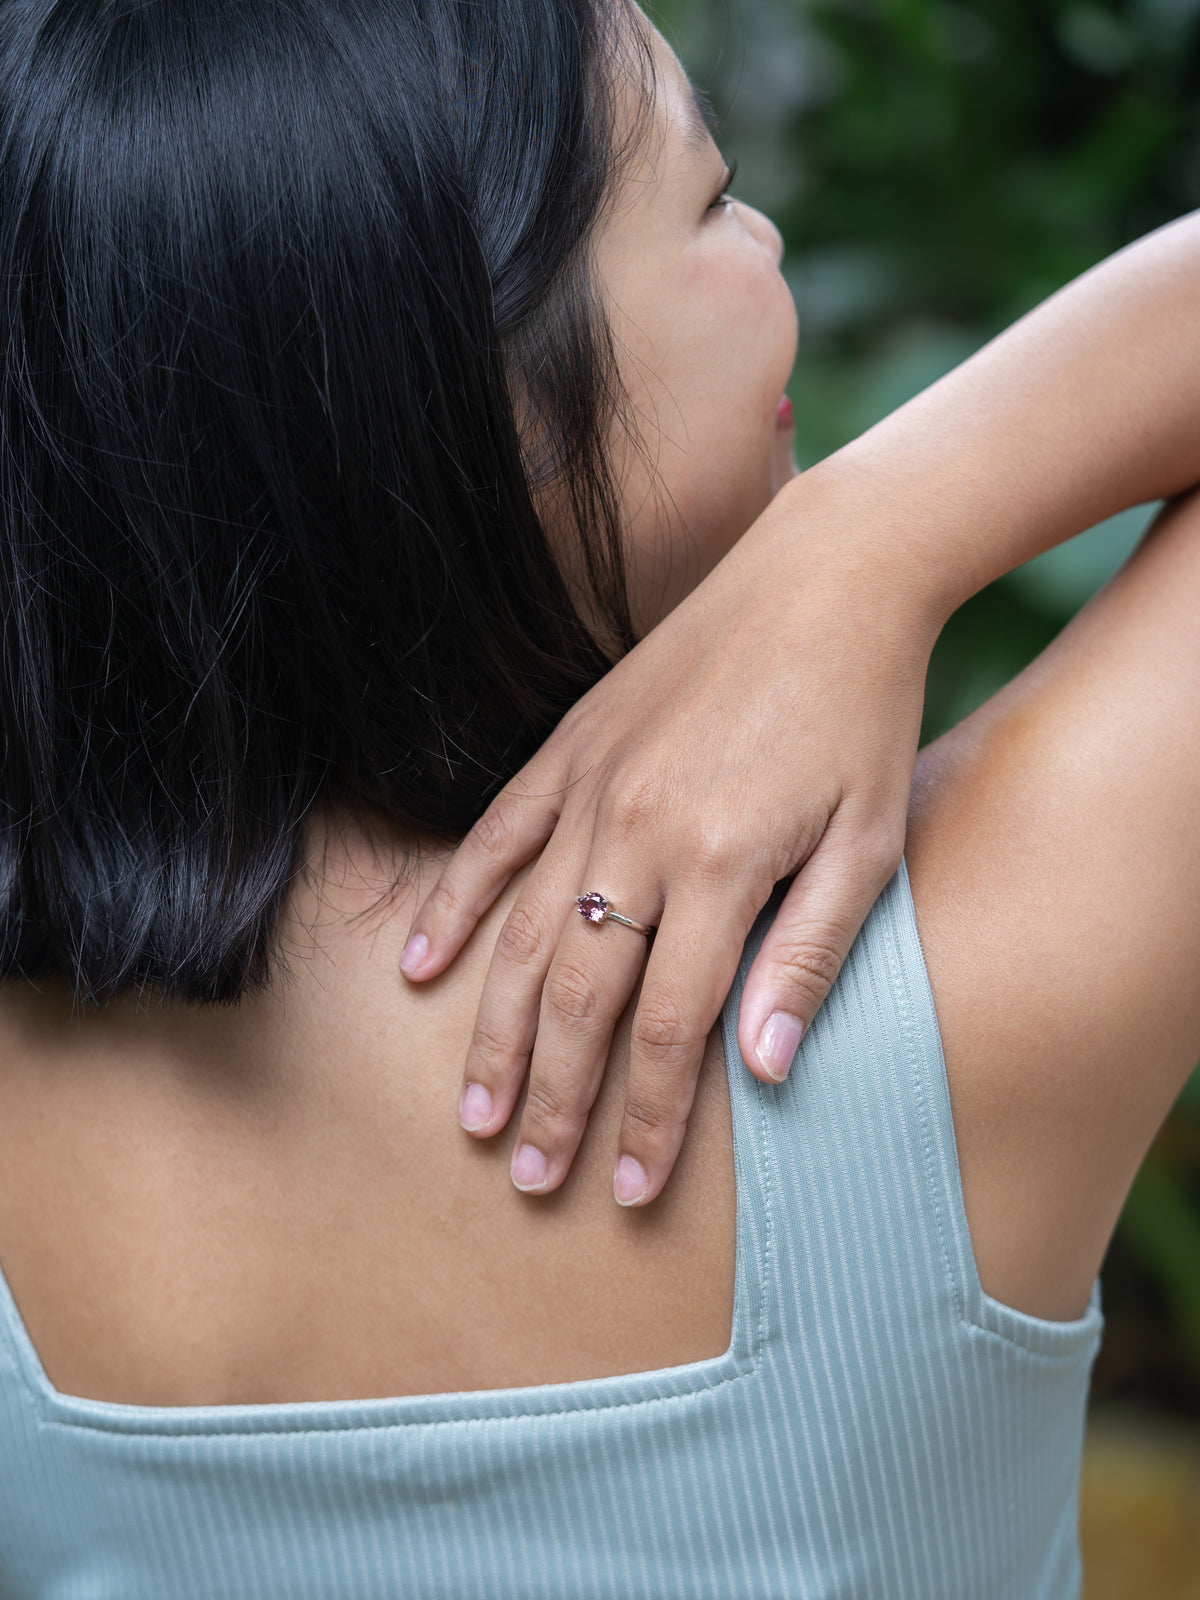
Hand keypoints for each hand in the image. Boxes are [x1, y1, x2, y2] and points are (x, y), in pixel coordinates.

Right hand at [401, 464, 938, 1204]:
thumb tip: (764, 1070)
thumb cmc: (861, 715)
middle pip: (578, 997)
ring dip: (494, 1032)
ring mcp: (591, 786)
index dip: (650, 1119)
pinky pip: (494, 840)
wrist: (824, 577)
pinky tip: (420, 969)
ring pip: (520, 934)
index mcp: (723, 864)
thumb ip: (811, 955)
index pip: (673, 1028)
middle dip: (555, 1099)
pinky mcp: (568, 748)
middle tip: (532, 1179)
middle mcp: (639, 831)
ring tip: (474, 1113)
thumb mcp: (869, 843)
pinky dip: (452, 906)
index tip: (631, 1188)